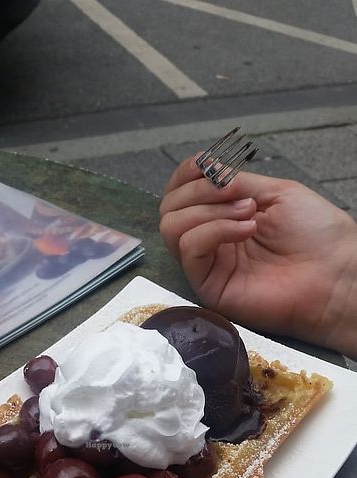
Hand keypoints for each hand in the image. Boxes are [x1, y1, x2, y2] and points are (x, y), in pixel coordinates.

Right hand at [159, 157, 356, 357]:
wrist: (335, 272)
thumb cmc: (315, 234)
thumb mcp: (273, 192)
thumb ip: (234, 182)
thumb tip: (203, 171)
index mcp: (222, 216)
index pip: (181, 192)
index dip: (187, 173)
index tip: (209, 164)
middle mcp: (210, 240)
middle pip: (170, 208)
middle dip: (198, 190)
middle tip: (236, 191)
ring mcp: (208, 264)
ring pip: (172, 227)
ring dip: (208, 209)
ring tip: (248, 212)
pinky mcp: (209, 286)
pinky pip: (189, 249)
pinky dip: (213, 230)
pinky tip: (245, 229)